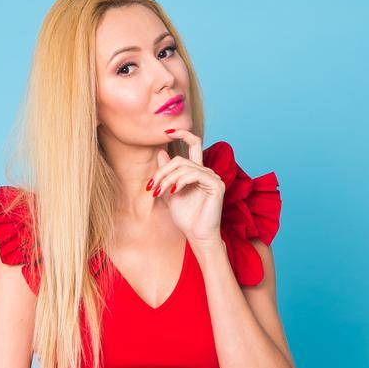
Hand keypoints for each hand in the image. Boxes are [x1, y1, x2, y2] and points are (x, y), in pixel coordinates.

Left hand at [148, 129, 223, 247]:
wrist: (196, 235)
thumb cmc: (185, 218)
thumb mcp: (169, 193)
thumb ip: (166, 174)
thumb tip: (161, 151)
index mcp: (197, 171)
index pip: (193, 144)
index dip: (182, 134)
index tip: (166, 131)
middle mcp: (206, 171)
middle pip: (181, 159)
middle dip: (162, 172)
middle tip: (152, 186)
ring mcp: (212, 177)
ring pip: (184, 167)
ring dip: (167, 179)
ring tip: (159, 193)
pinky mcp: (216, 185)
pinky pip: (195, 174)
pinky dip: (181, 181)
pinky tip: (174, 192)